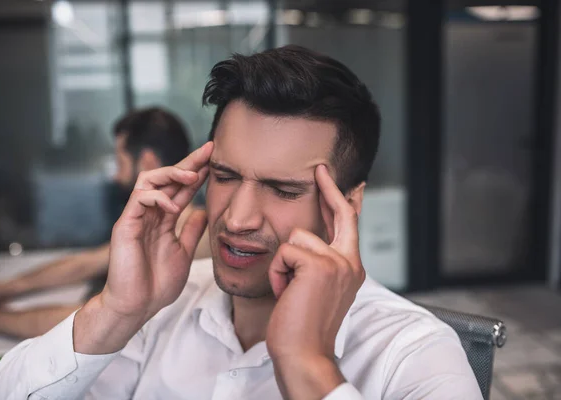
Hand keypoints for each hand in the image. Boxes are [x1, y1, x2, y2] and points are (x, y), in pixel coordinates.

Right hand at [100, 142, 212, 322]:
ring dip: (172, 174)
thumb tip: (204, 211)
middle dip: (188, 162)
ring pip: (150, 180)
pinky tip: (173, 206)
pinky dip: (157, 197)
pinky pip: (139, 199)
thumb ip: (191, 230)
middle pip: (168, 178)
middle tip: (208, 150)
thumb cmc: (157, 283)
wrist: (137, 307)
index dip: (197, 173)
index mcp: (163, 219)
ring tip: (192, 176)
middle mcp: (149, 214)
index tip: (215, 160)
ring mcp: (136, 218)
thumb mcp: (183, 252)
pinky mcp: (125, 225)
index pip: (181, 189)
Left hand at [266, 164, 364, 398]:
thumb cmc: (302, 325)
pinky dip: (277, 272)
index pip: (349, 226)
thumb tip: (304, 240)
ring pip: (296, 237)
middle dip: (328, 187)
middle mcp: (350, 262)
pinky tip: (284, 292)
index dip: (346, 200)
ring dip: (283, 263)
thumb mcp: (314, 289)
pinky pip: (284, 252)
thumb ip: (317, 262)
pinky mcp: (320, 265)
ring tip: (288, 289)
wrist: (303, 353)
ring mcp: (338, 262)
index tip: (348, 182)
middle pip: (339, 214)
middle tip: (320, 168)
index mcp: (350, 268)